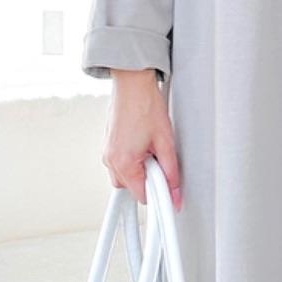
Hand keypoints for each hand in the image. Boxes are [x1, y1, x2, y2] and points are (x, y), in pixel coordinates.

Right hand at [104, 69, 180, 205]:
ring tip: (150, 148)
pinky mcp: (108, 146)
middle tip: (159, 159)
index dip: (159, 193)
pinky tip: (142, 143)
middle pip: (133, 189)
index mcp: (124, 163)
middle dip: (148, 179)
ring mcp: (107, 153)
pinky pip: (121, 164)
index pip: (142, 197)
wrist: (132, 83)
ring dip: (140, 169)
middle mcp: (111, 161)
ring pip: (126, 177)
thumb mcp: (166, 142)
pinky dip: (133, 160)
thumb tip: (174, 192)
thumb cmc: (145, 105)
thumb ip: (171, 173)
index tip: (169, 191)